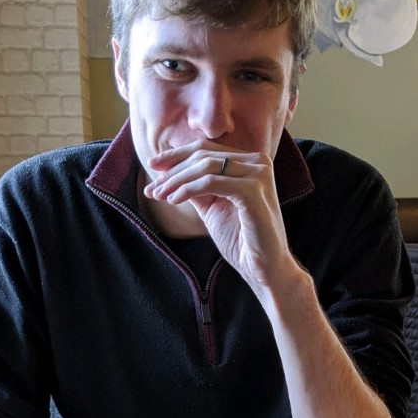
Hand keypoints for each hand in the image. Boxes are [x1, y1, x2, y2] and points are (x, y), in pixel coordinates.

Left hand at [143, 144, 296, 294]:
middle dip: (172, 171)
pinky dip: (188, 189)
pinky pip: (211, 182)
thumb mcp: (213, 207)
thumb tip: (166, 176)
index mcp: (250, 163)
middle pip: (203, 155)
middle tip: (153, 188)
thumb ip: (196, 188)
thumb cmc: (242, 240)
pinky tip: (174, 200)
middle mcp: (258, 162)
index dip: (176, 155)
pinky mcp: (253, 190)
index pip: (207, 149)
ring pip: (205, 166)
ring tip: (159, 196)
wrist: (265, 268)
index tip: (153, 166)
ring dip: (176, 181)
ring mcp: (258, 174)